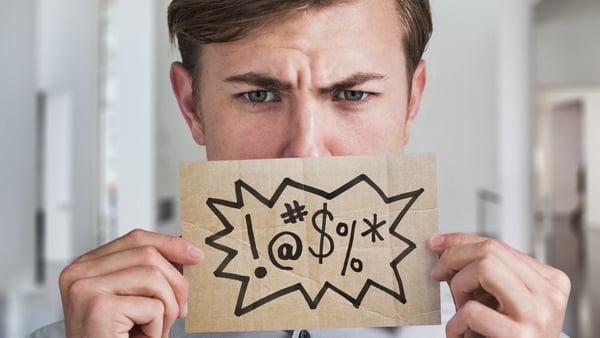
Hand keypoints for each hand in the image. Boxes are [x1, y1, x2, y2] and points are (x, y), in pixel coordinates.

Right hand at [59, 229, 203, 337]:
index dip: (170, 244)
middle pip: (148, 255)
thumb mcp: (132, 299)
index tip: (196, 255)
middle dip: (176, 284)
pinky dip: (157, 327)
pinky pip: (152, 306)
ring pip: (154, 277)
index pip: (136, 239)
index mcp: (86, 266)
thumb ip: (147, 273)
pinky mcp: (98, 308)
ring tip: (156, 330)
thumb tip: (188, 252)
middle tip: (180, 312)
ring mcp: (85, 289)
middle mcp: (78, 273)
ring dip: (167, 309)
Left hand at [429, 233, 569, 337]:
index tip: (436, 244)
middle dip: (453, 259)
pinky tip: (462, 334)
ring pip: (483, 268)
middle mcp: (549, 294)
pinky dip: (455, 324)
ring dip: (459, 287)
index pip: (497, 245)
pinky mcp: (519, 336)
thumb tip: (441, 242)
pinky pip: (472, 311)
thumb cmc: (503, 337)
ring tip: (462, 311)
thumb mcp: (495, 298)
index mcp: (548, 280)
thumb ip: (477, 271)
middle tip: (439, 275)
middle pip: (489, 250)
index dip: (459, 242)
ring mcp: (538, 314)